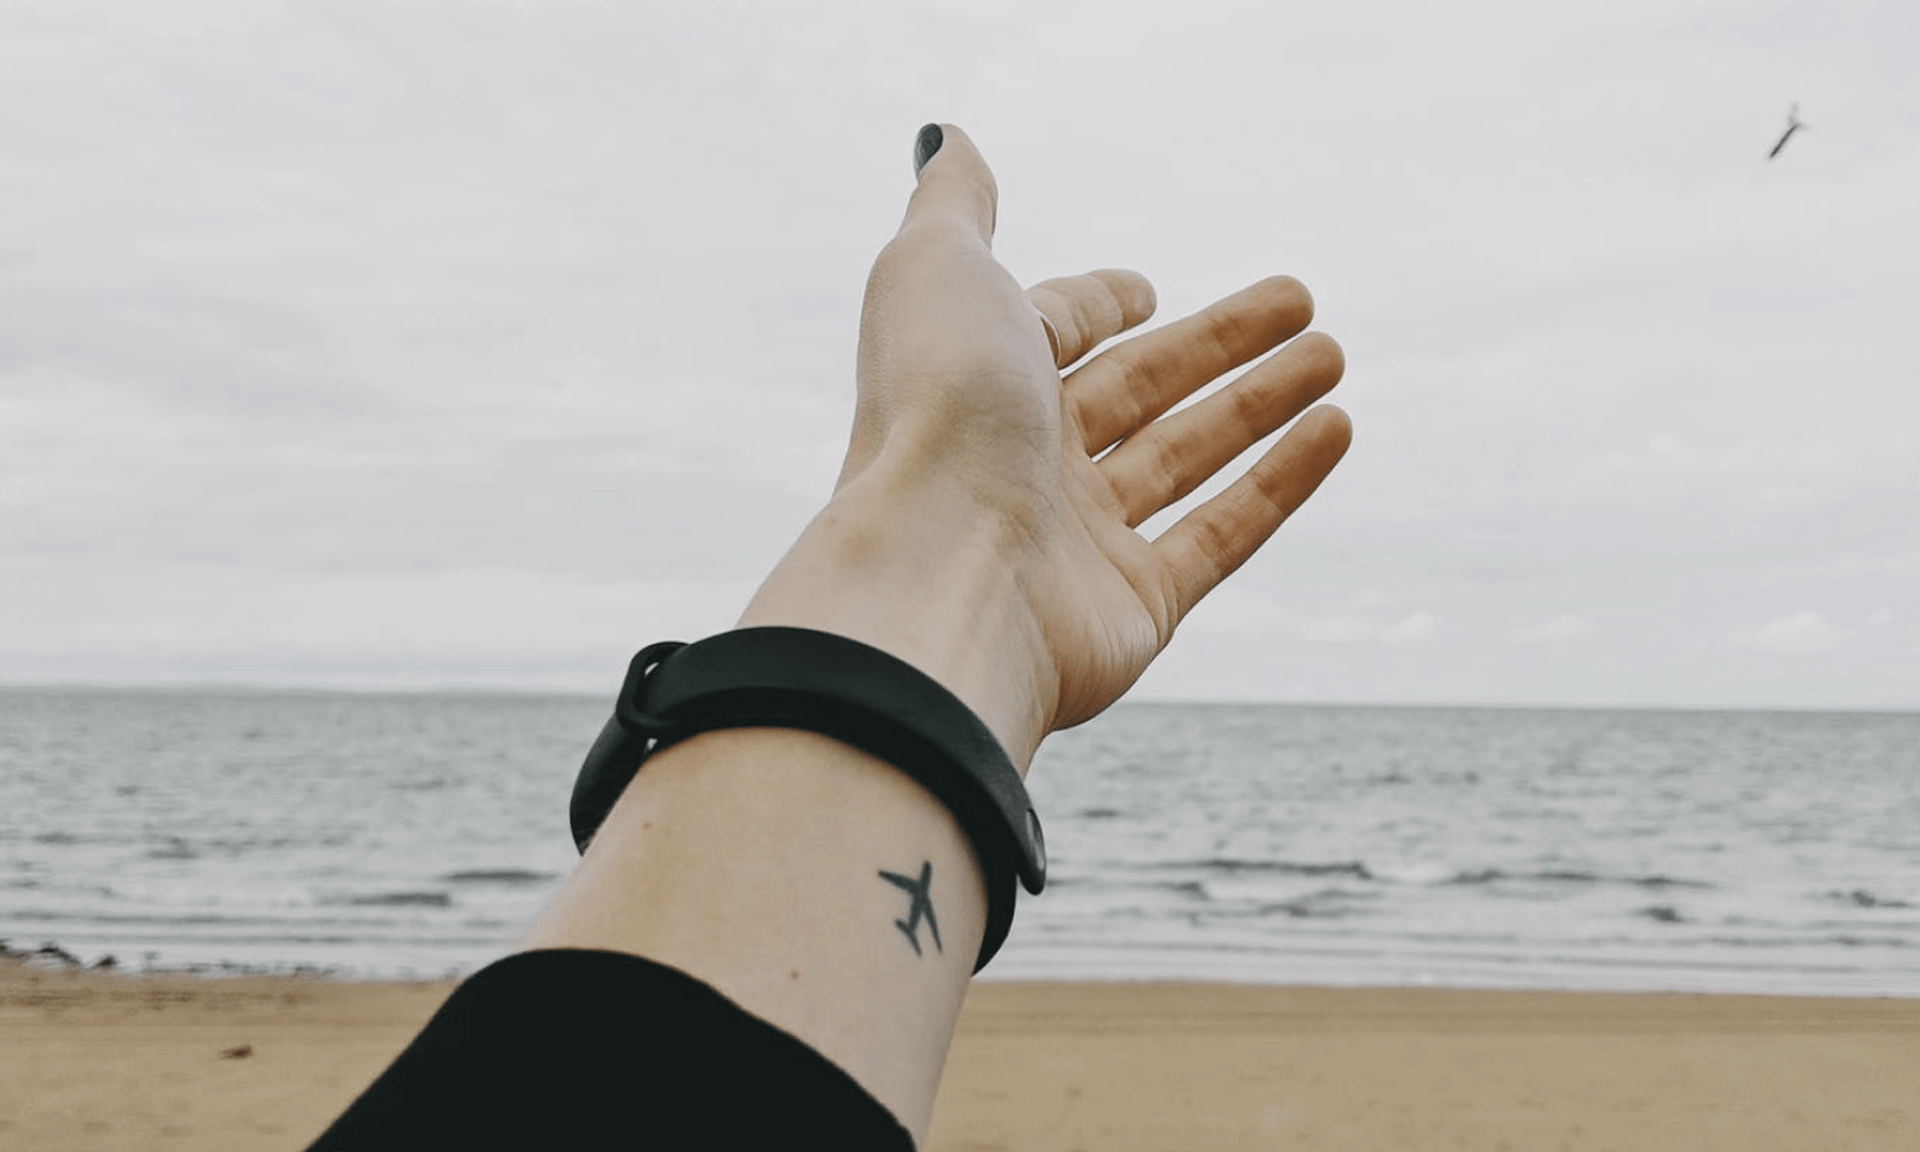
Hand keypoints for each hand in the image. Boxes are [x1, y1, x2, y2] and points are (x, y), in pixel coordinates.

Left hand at [741, 124, 1349, 764]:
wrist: (941, 575)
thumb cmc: (934, 412)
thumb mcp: (937, 270)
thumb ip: (955, 206)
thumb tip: (947, 138)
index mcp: (973, 382)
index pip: (1049, 333)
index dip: (1096, 303)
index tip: (1142, 290)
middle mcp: (1020, 462)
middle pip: (1136, 389)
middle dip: (1218, 341)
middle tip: (1300, 300)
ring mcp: (1078, 542)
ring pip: (1187, 457)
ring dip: (1261, 401)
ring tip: (1333, 353)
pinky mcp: (1135, 609)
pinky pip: (1221, 536)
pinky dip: (1281, 483)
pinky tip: (1335, 429)